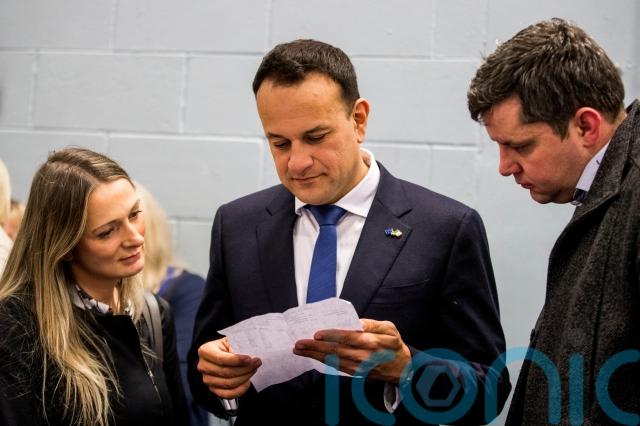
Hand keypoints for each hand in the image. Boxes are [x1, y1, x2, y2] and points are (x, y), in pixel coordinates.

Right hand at [197, 337, 261, 398]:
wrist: (220, 353)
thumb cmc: (226, 346)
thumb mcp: (229, 340)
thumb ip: (236, 345)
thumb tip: (249, 354)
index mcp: (205, 351)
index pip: (221, 359)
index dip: (237, 360)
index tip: (250, 359)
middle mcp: (203, 366)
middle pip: (226, 372)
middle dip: (245, 368)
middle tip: (257, 363)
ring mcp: (207, 379)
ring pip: (228, 383)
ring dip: (245, 377)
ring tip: (253, 369)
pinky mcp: (213, 389)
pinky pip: (227, 394)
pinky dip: (239, 390)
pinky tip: (247, 382)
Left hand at [293, 318, 410, 382]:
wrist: (402, 369)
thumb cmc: (393, 344)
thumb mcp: (390, 329)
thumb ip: (373, 324)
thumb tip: (357, 322)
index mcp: (373, 342)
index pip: (349, 338)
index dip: (332, 336)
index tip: (317, 334)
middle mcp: (364, 356)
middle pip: (336, 351)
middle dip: (315, 347)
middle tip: (298, 343)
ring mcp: (358, 368)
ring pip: (333, 361)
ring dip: (314, 355)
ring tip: (299, 350)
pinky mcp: (355, 374)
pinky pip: (335, 367)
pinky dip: (322, 362)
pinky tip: (311, 356)